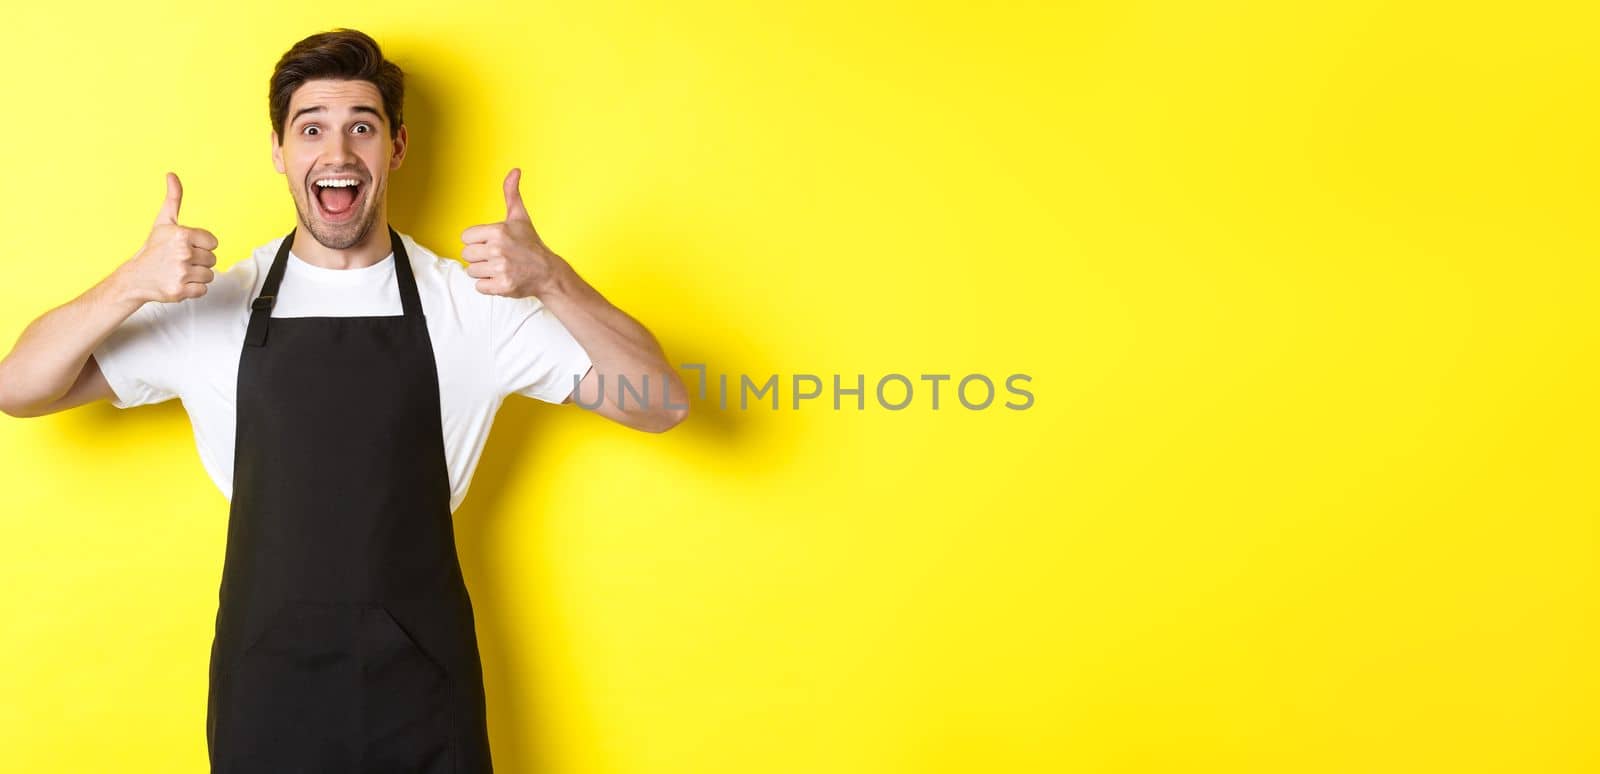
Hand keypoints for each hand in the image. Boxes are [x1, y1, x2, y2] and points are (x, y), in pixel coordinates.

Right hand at [117, 172, 218, 302]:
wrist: (135, 278)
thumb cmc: (153, 249)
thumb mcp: (163, 221)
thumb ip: (173, 198)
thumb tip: (172, 174)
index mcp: (181, 234)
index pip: (213, 243)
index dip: (201, 246)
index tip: (185, 247)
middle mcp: (182, 252)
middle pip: (212, 259)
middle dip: (199, 261)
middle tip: (179, 261)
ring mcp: (181, 272)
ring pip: (209, 275)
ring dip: (196, 275)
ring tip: (178, 271)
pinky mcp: (180, 290)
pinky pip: (203, 290)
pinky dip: (193, 289)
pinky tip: (178, 282)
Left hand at [461, 168, 566, 297]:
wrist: (548, 272)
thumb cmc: (530, 244)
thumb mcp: (519, 217)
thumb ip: (511, 193)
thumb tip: (514, 170)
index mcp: (498, 231)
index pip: (465, 238)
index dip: (476, 241)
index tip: (491, 244)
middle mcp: (498, 249)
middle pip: (467, 255)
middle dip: (480, 258)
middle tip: (497, 257)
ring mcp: (500, 268)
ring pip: (472, 272)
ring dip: (484, 272)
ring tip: (500, 268)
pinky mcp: (503, 286)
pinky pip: (480, 287)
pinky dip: (489, 286)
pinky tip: (501, 278)